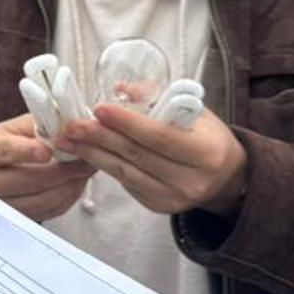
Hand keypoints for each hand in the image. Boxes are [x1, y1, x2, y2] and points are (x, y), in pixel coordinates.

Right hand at [0, 115, 98, 221]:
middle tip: (83, 159)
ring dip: (68, 185)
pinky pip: (48, 211)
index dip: (27, 151)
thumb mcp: (19, 126)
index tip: (47, 151)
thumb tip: (69, 128)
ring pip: (40, 200)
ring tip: (85, 170)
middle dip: (60, 171)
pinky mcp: (19, 216)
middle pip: (25, 180)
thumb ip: (42, 124)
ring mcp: (2, 203)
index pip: (5, 151)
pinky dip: (67, 197)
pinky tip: (76, 183)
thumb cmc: (10, 141)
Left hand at [53, 90, 248, 217]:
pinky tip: (86, 152)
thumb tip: (121, 88)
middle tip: (73, 124)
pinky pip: (126, 182)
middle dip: (101, 138)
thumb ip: (158, 98)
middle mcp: (190, 180)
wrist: (224, 177)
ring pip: (125, 172)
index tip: (99, 109)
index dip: (127, 123)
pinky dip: (104, 165)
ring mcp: (173, 198)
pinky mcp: (157, 206)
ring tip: (69, 139)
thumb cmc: (207, 137)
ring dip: (93, 153)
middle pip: (137, 156)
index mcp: (205, 153)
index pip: (159, 137)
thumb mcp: (193, 111)